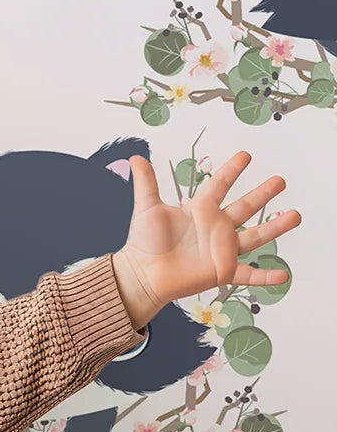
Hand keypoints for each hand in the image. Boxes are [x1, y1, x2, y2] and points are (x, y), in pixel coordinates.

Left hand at [111, 151, 299, 328]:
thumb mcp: (146, 208)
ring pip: (255, 236)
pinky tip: (283, 275)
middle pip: (244, 207)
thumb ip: (146, 183)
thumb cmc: (143, 243)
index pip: (219, 185)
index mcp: (200, 210)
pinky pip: (248, 274)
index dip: (232, 170)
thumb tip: (135, 157)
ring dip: (275, 227)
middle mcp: (215, 227)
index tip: (245, 155)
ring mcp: (221, 249)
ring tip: (295, 216)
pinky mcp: (221, 271)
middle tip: (280, 180)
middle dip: (262, 193)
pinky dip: (265, 276)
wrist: (141, 274)